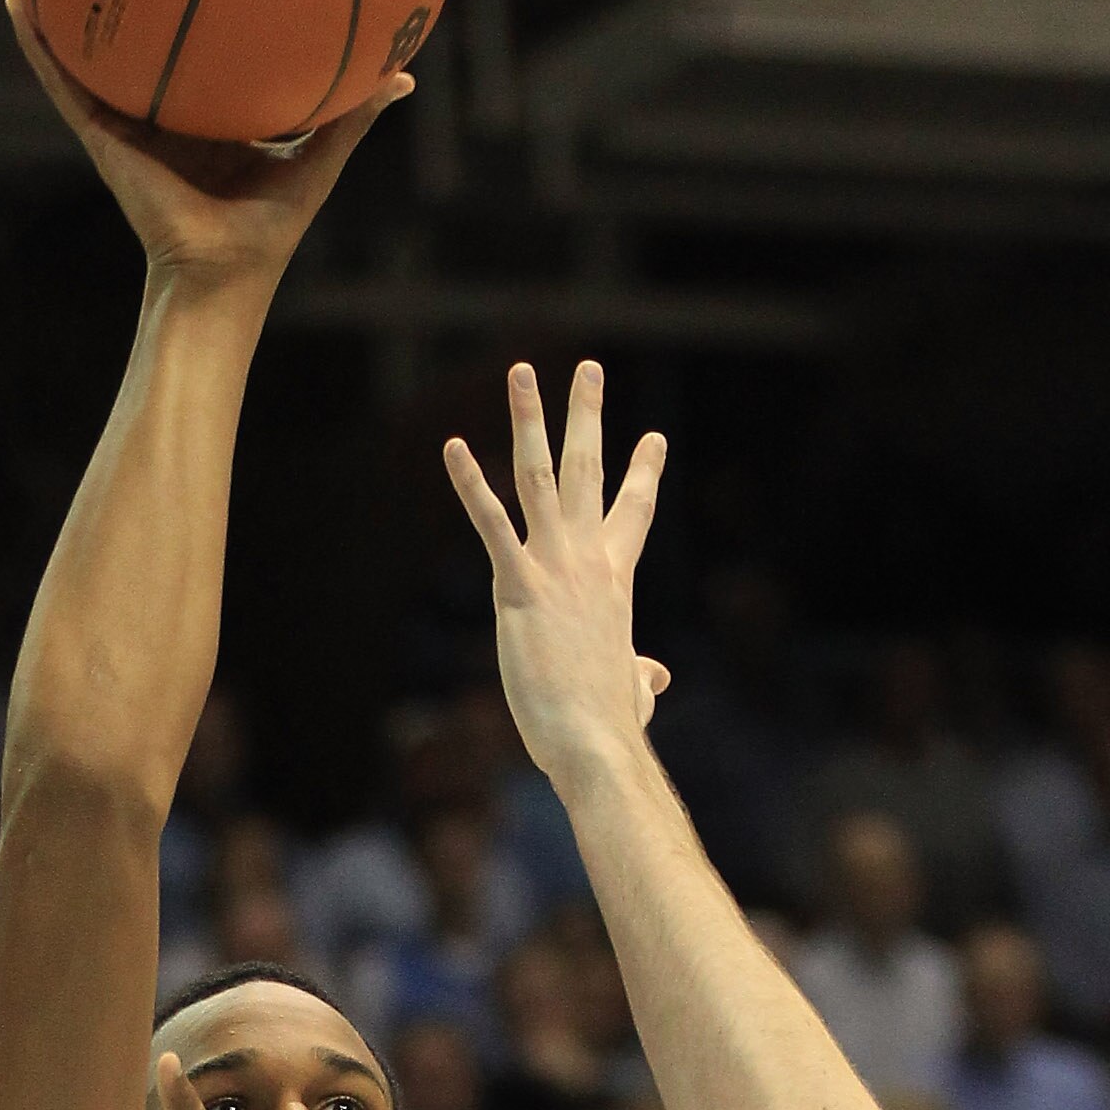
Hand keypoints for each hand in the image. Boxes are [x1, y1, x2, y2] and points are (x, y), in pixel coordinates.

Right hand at [8, 0, 410, 293]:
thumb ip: (353, 112)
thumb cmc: (270, 228)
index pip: (188, 38)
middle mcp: (157, 107)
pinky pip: (62, 83)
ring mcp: (123, 119)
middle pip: (127, 31)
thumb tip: (404, 73)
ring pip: (81, 49)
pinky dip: (38, 44)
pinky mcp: (100, 137)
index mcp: (202, 108)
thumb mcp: (318, 155)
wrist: (224, 274)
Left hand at [444, 362, 672, 787]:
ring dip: (530, 419)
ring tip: (521, 370)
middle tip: (588, 367)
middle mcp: (589, 560)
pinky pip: (490, 524)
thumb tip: (656, 676)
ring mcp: (555, 567)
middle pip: (589, 470)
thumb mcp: (632, 688)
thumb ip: (642, 674)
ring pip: (541, 475)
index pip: (634, 512)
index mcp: (616, 579)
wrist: (595, 743)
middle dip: (588, 414)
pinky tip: (454, 448)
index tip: (654, 436)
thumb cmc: (610, 724)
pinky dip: (471, 484)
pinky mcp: (518, 587)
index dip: (644, 472)